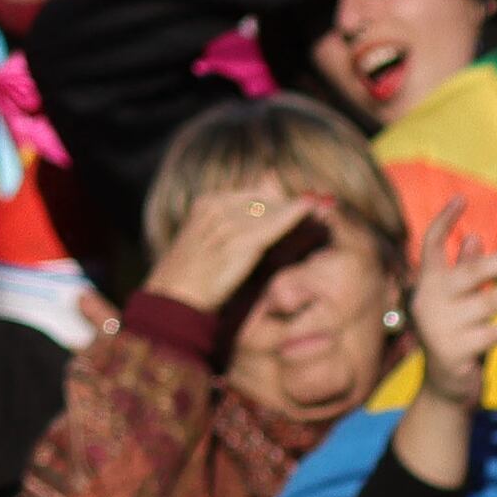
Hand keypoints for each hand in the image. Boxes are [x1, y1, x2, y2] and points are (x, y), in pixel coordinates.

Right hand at [140, 184, 333, 316]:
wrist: (174, 299)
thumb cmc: (190, 278)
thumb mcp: (206, 245)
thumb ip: (233, 229)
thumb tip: (255, 217)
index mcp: (207, 204)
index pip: (251, 196)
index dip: (278, 201)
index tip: (302, 206)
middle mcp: (216, 208)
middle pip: (263, 200)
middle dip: (290, 204)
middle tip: (320, 205)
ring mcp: (227, 224)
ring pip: (270, 210)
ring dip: (297, 208)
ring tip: (323, 208)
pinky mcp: (238, 243)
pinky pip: (271, 225)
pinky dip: (292, 216)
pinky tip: (309, 211)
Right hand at [405, 200, 496, 399]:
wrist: (445, 388)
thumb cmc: (458, 333)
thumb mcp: (459, 302)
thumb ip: (463, 272)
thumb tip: (474, 238)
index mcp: (427, 283)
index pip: (430, 244)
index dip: (445, 221)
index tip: (463, 198)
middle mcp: (428, 300)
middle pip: (473, 272)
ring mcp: (439, 326)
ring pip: (489, 303)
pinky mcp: (453, 351)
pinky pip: (492, 335)